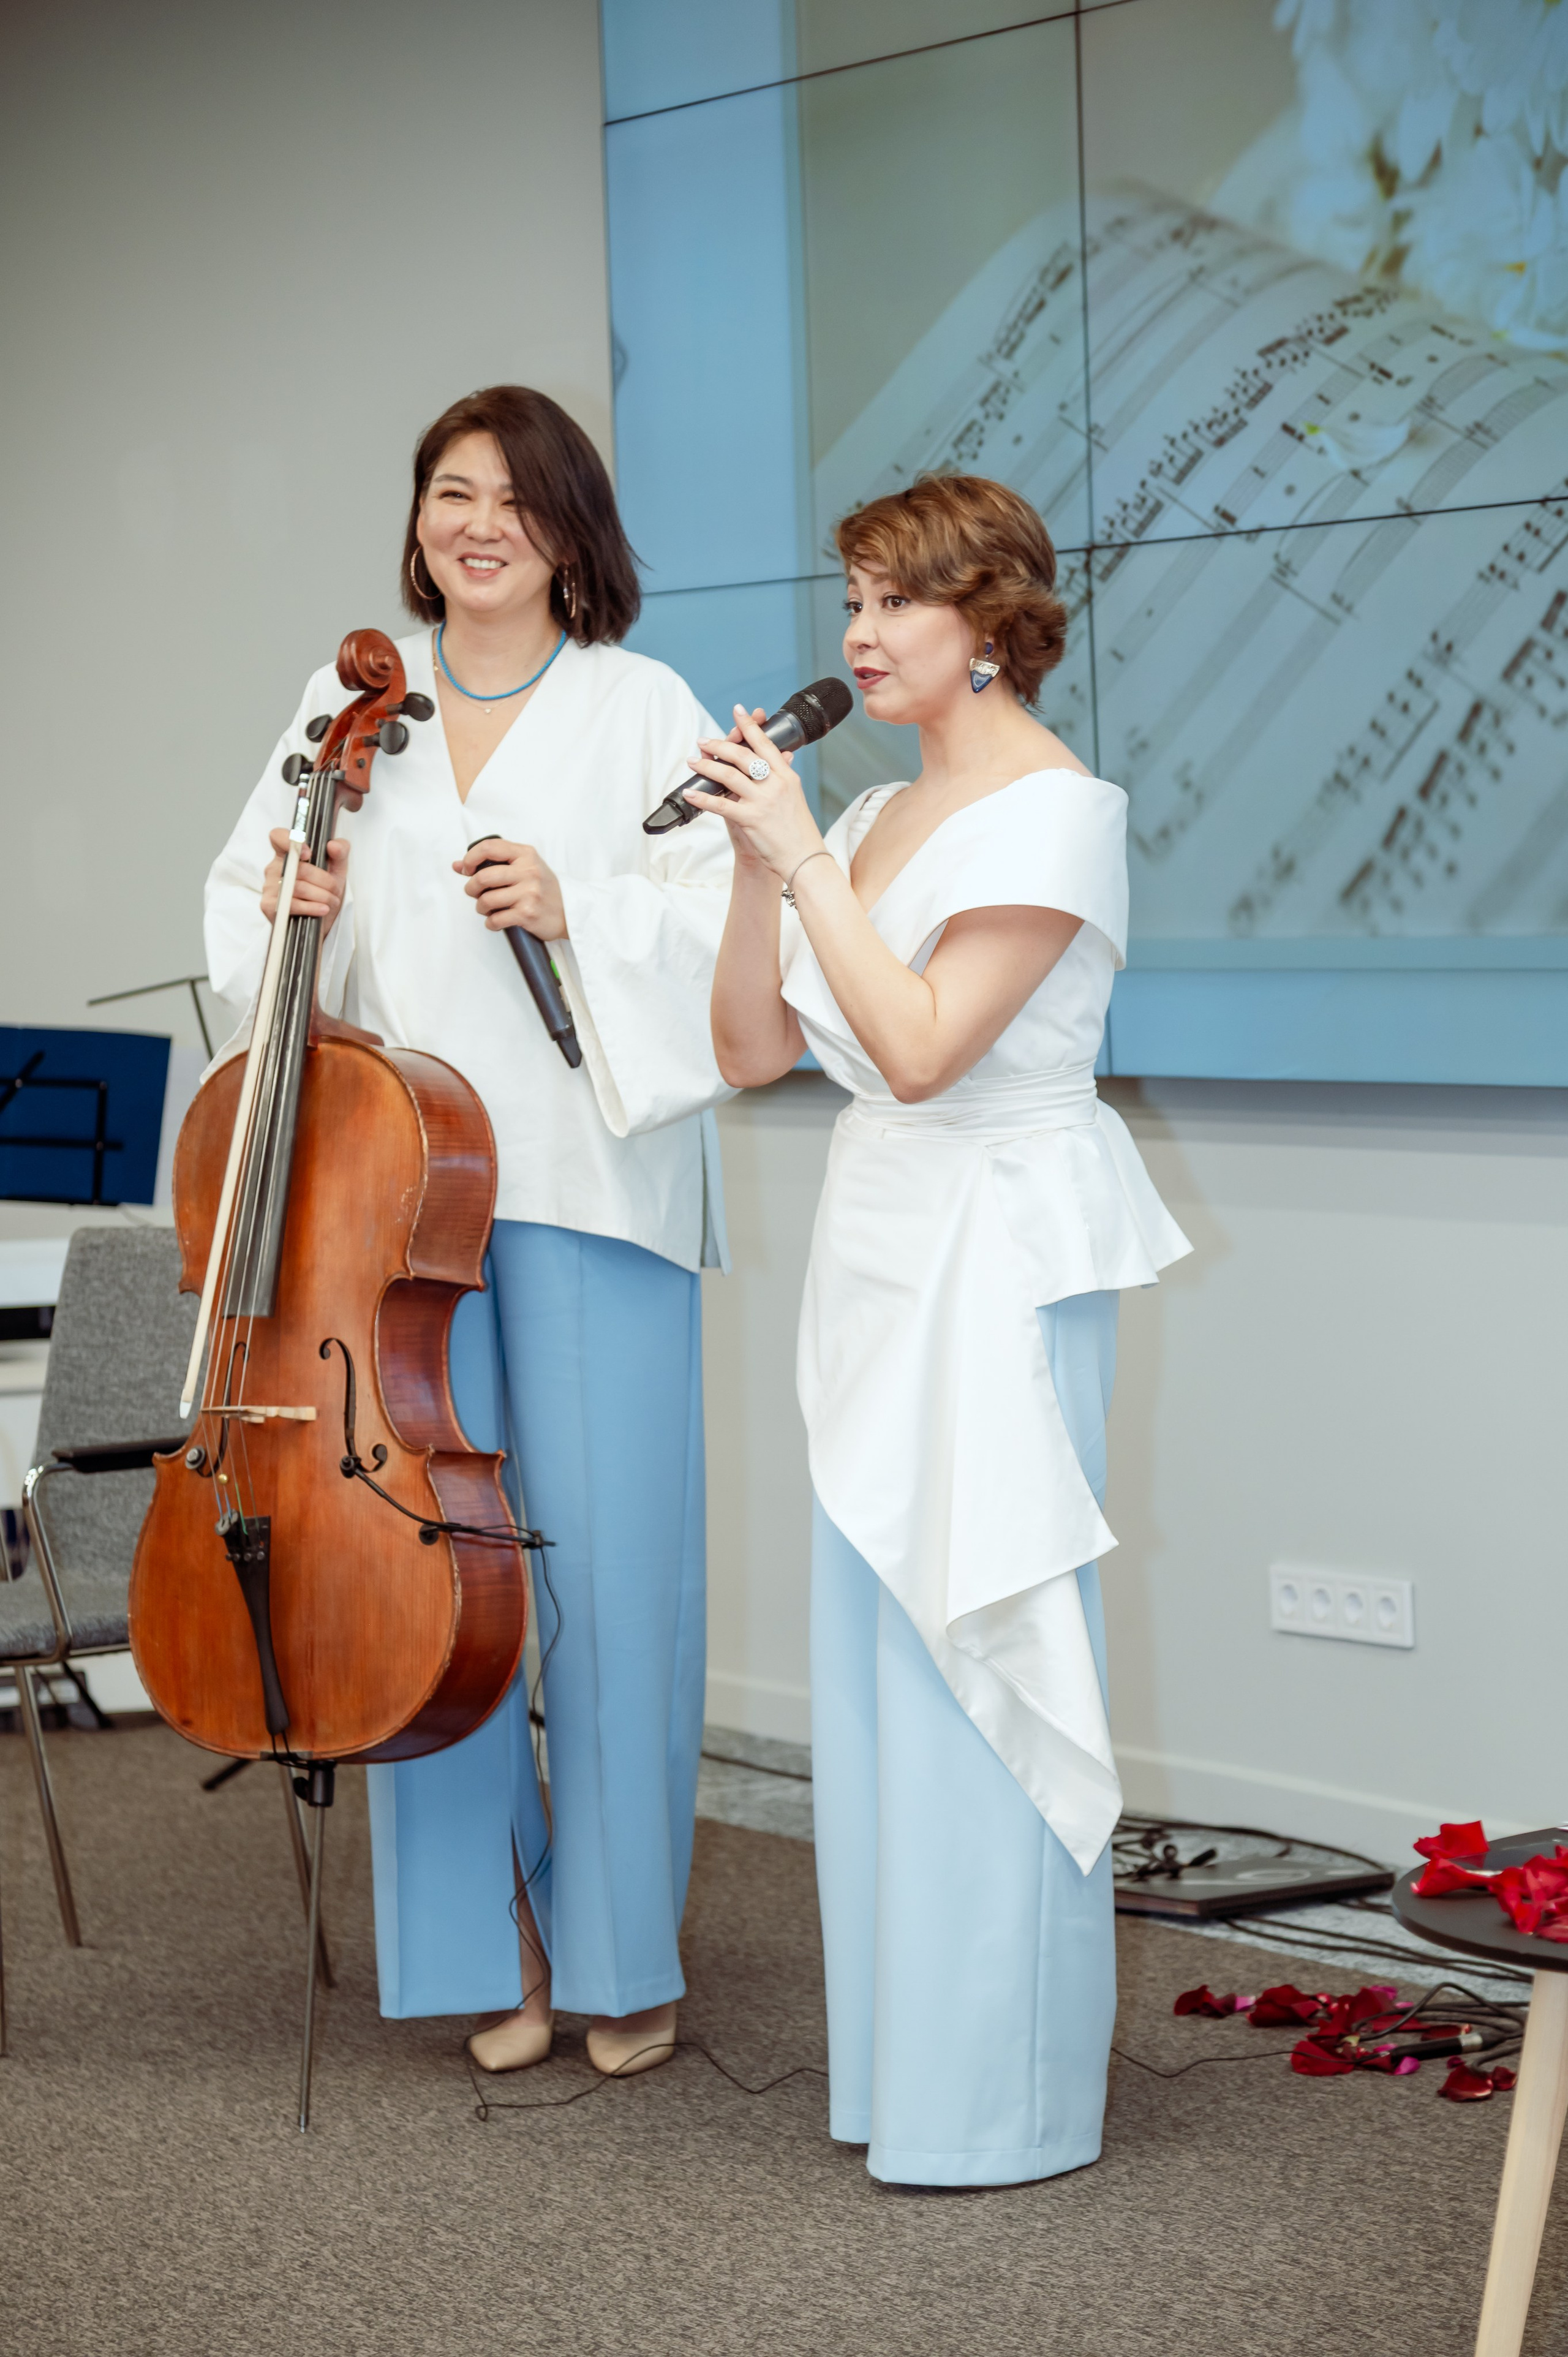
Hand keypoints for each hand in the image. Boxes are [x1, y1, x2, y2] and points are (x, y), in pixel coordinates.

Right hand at [263, 830, 347, 930]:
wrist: (322, 921)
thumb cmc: (325, 891)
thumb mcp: (337, 870)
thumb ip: (340, 853)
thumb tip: (333, 845)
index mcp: (288, 854)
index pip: (277, 837)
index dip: (289, 840)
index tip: (308, 853)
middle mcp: (275, 868)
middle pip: (298, 868)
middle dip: (324, 880)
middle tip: (335, 890)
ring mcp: (269, 886)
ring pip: (297, 886)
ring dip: (321, 895)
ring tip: (331, 901)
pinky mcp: (268, 905)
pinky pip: (291, 904)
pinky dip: (311, 907)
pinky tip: (322, 909)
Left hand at [454, 839, 566, 939]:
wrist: (570, 912)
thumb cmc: (544, 889)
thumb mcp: (525, 867)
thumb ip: (495, 863)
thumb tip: (458, 865)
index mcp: (526, 855)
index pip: (489, 847)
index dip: (471, 858)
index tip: (467, 869)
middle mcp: (528, 871)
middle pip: (483, 876)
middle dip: (471, 888)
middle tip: (474, 893)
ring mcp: (529, 893)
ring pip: (486, 900)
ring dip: (480, 907)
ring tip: (486, 908)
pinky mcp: (527, 914)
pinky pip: (496, 919)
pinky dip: (490, 923)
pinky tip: (495, 921)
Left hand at [684, 705, 822, 881]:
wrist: (804, 858)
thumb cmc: (798, 830)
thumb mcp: (794, 796)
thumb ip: (783, 775)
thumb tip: (783, 756)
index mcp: (786, 776)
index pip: (765, 743)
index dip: (749, 726)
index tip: (738, 711)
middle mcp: (775, 784)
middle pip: (743, 755)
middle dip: (719, 745)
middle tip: (703, 741)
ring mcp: (763, 801)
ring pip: (729, 775)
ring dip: (707, 766)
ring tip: (693, 761)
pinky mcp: (751, 819)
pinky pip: (720, 805)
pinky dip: (702, 798)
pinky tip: (691, 792)